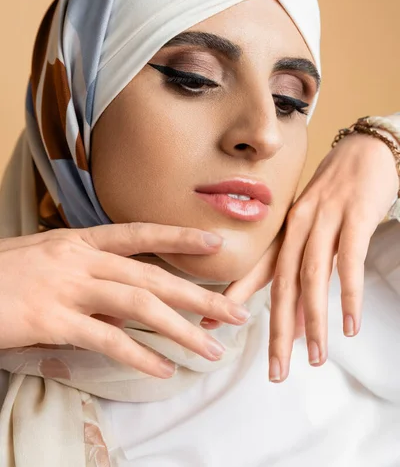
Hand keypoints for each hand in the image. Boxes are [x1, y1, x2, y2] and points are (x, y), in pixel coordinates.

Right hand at [0, 223, 250, 377]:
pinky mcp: (52, 320)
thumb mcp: (46, 262)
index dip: (177, 237)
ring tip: (211, 350)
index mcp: (77, 241)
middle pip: (151, 276)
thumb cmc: (2, 276)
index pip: (138, 234)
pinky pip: (106, 338)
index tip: (212, 242)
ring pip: (139, 306)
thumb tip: (120, 299)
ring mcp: (67, 287)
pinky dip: (139, 355)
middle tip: (234, 311)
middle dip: (197, 294)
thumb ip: (85, 276)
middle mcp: (79, 259)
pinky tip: (163, 369)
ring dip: (180, 330)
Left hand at [201, 131, 398, 381]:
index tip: (212, 328)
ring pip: (313, 277)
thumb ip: (308, 277)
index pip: (257, 270)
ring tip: (316, 357)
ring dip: (314, 320)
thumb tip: (299, 325)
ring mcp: (325, 220)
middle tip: (275, 370)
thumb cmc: (339, 195)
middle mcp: (299, 226)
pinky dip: (349, 294)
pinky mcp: (355, 217)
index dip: (234, 299)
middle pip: (282, 283)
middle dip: (277, 329)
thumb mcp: (318, 232)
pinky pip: (350, 261)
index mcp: (286, 229)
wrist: (365, 151)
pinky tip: (349, 322)